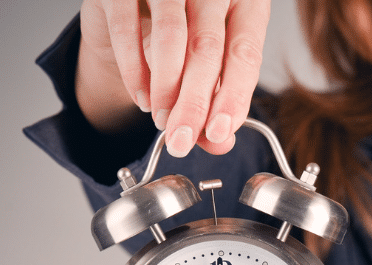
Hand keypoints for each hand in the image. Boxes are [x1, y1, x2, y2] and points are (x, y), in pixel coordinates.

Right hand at [77, 0, 270, 155]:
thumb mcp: (209, 75)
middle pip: (207, 49)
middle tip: (183, 140)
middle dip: (194, 104)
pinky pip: (127, 29)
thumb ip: (218, 106)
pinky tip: (142, 99)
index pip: (244, 54)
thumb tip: (221, 143)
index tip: (219, 133)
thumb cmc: (185, 42)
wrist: (136, 11)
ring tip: (163, 120)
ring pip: (171, 37)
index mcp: (244, 3)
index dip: (233, 97)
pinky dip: (134, 71)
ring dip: (165, 88)